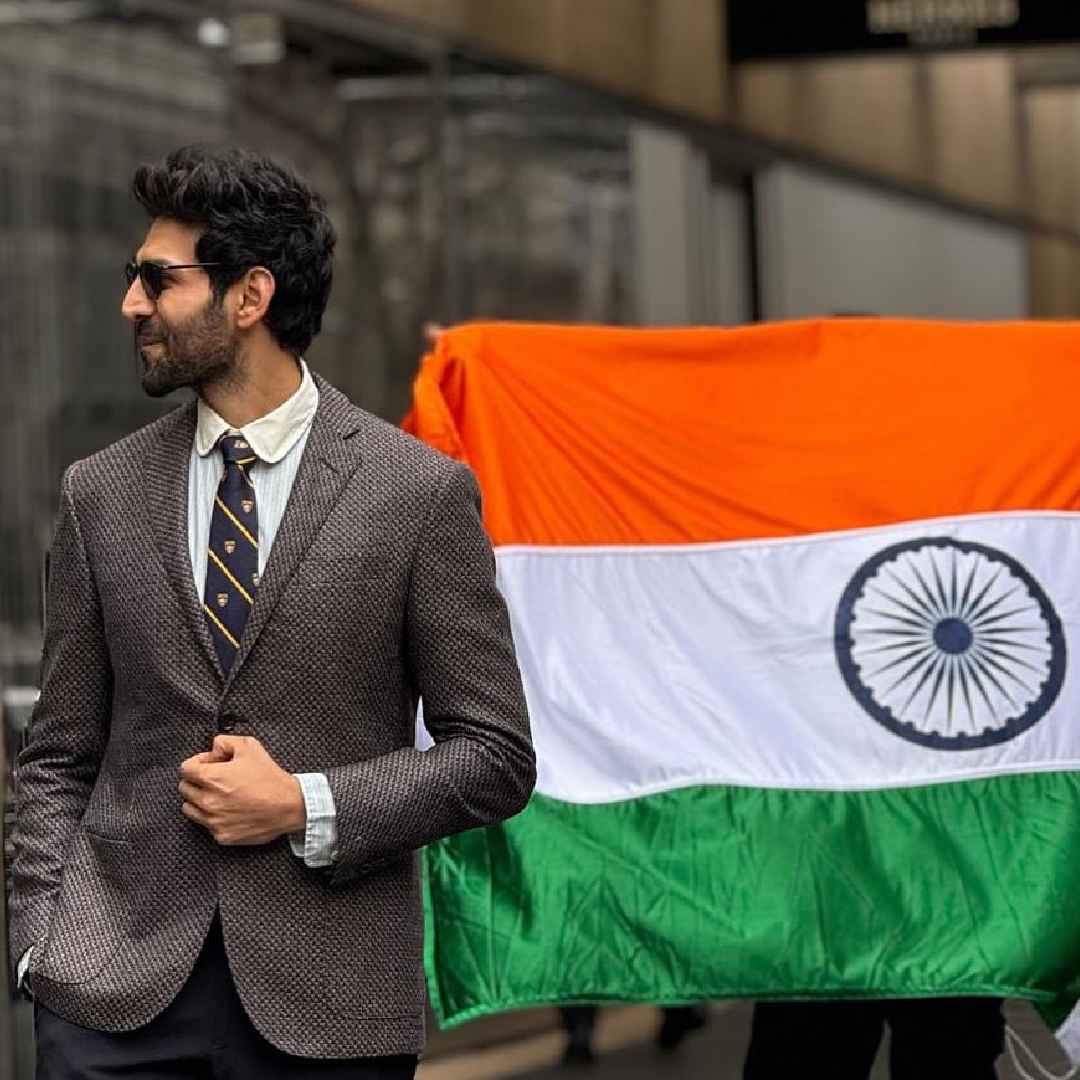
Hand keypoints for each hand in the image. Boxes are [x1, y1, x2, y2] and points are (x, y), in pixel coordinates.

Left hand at [178, 735, 305, 845]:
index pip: (185, 769)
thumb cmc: (270, 778)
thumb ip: (224, 742)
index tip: (210, 764)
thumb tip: (213, 750)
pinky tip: (230, 809)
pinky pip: (205, 825)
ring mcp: (213, 821)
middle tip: (216, 778)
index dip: (198, 762)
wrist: (289, 806)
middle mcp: (208, 801)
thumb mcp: (250, 747)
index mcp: (212, 778)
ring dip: (200, 800)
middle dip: (197, 780)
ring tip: (220, 795)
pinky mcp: (221, 835)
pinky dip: (213, 817)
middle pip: (184, 788)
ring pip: (189, 808)